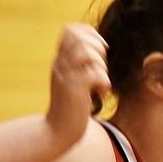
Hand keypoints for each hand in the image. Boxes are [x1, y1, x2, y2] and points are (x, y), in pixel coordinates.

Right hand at [46, 23, 109, 149]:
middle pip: (78, 37)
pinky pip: (94, 74)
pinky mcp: (74, 91)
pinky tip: (102, 94)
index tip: (101, 49)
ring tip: (100, 81)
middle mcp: (60, 64)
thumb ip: (81, 66)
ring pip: (86, 52)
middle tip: (101, 67)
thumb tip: (100, 50)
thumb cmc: (71, 108)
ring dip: (101, 65)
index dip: (90, 33)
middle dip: (97, 47)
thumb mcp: (74, 81)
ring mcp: (66, 76)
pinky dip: (104, 83)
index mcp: (60, 60)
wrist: (58, 131)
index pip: (70, 30)